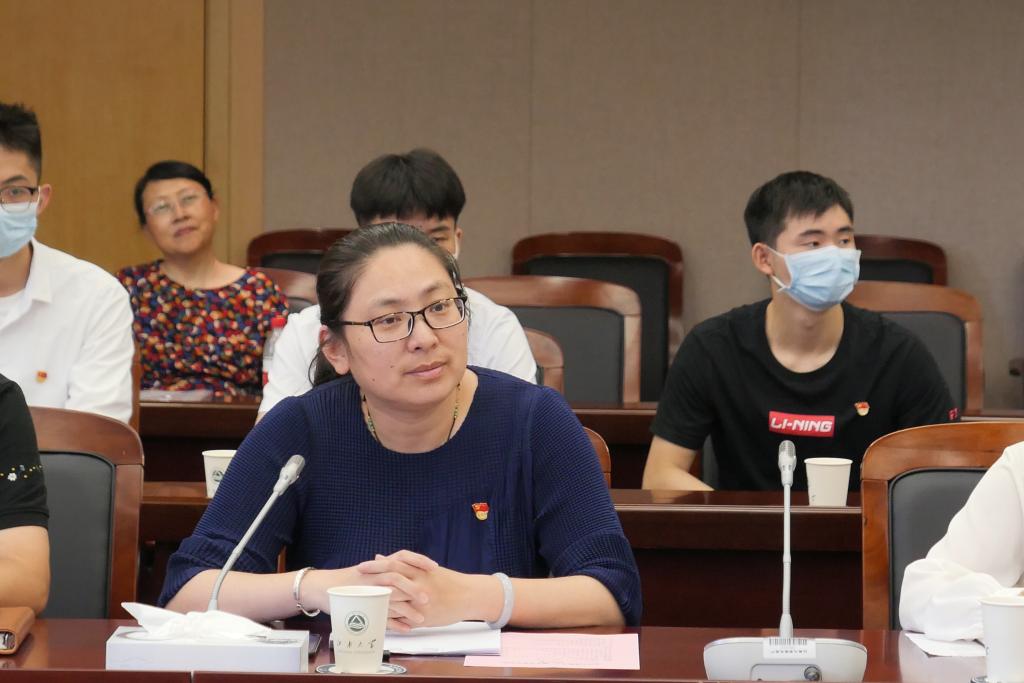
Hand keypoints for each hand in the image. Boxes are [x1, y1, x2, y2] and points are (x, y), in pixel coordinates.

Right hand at [299, 558, 433, 629]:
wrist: (323, 587)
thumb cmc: (350, 579)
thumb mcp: (370, 570)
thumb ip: (387, 568)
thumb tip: (408, 567)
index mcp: (377, 565)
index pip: (401, 557)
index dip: (419, 561)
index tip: (434, 566)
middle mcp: (373, 576)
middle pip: (396, 579)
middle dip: (414, 588)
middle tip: (429, 597)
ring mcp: (367, 592)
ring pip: (389, 599)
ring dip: (407, 609)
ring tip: (422, 618)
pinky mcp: (361, 608)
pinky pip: (380, 616)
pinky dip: (394, 623)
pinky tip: (407, 628)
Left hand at [357, 551, 494, 629]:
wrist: (468, 596)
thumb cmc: (447, 581)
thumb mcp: (425, 569)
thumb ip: (402, 563)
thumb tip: (379, 557)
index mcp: (419, 572)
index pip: (393, 566)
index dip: (376, 567)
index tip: (361, 567)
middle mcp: (418, 586)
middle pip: (390, 583)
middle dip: (371, 584)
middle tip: (355, 584)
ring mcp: (420, 604)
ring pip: (393, 604)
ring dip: (377, 603)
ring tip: (360, 603)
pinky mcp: (423, 618)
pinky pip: (402, 620)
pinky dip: (389, 620)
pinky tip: (376, 619)